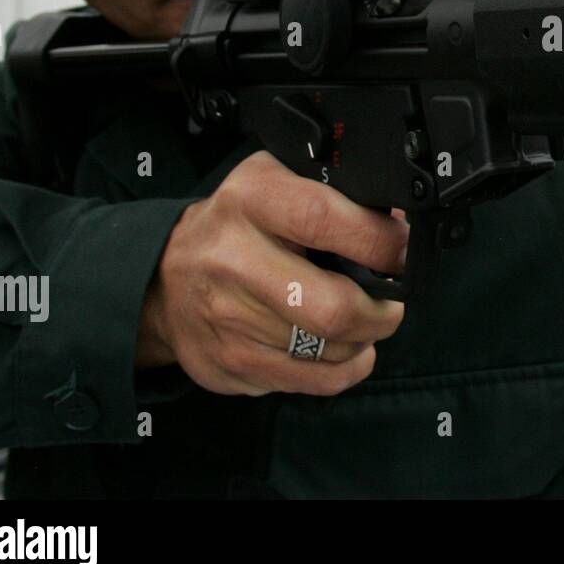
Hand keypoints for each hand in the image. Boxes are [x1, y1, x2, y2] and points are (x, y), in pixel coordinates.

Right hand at [136, 151, 407, 395]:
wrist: (161, 278)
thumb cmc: (240, 224)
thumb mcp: (277, 181)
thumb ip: (334, 194)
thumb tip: (400, 221)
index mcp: (252, 201)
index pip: (322, 219)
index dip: (378, 242)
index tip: (402, 252)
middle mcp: (232, 259)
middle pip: (332, 307)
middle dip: (383, 312)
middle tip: (393, 302)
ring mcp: (227, 319)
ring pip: (328, 350)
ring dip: (363, 339)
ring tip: (363, 321)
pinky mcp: (229, 364)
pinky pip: (312, 381)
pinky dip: (345, 368)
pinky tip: (346, 350)